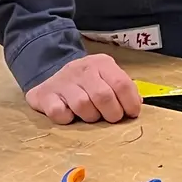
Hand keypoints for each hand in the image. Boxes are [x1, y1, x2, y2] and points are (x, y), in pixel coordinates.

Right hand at [25, 53, 142, 124]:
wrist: (51, 74)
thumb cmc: (86, 81)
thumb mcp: (107, 77)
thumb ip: (122, 88)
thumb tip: (136, 104)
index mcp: (101, 63)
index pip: (121, 84)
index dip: (130, 103)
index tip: (131, 114)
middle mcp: (82, 69)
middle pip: (103, 96)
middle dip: (112, 113)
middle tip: (111, 118)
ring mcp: (62, 81)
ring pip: (82, 105)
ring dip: (90, 116)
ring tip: (90, 115)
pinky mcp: (45, 94)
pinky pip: (59, 112)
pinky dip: (66, 118)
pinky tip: (70, 114)